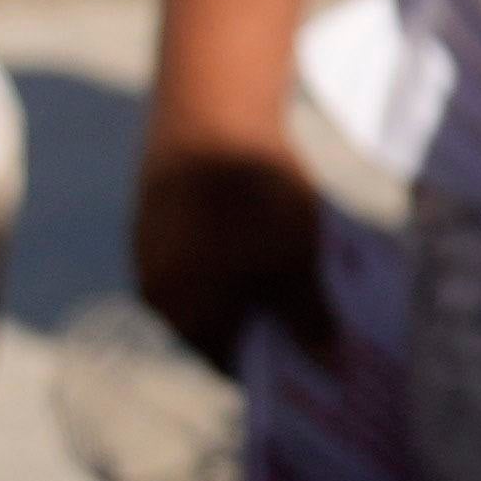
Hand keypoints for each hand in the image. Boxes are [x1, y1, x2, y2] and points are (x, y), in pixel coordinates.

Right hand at [130, 129, 334, 367]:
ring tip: (305, 272)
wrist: (208, 114)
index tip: (318, 363)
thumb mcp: (296, 266)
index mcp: (185, 315)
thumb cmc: (254, 203)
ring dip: (253, 285)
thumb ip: (309, 319)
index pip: (230, 362)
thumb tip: (329, 363)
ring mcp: (152, 250)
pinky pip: (201, 249)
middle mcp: (157, 291)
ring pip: (210, 283)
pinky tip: (273, 234)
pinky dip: (235, 251)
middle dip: (269, 323)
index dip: (276, 366)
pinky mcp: (158, 213)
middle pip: (218, 323)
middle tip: (322, 316)